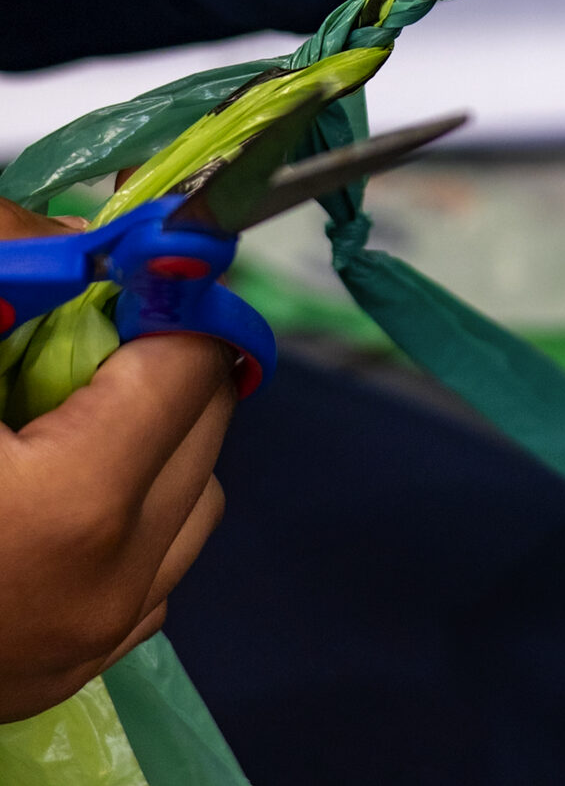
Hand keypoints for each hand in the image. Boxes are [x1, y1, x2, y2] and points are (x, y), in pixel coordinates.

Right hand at [0, 198, 233, 721]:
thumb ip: (5, 275)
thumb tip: (77, 234)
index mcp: (77, 502)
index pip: (190, 360)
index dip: (163, 295)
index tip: (130, 259)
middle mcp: (114, 579)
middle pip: (206, 422)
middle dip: (163, 355)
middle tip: (90, 319)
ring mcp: (100, 636)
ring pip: (195, 494)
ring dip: (158, 433)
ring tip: (68, 403)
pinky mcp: (76, 668)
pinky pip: (157, 562)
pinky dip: (136, 508)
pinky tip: (52, 480)